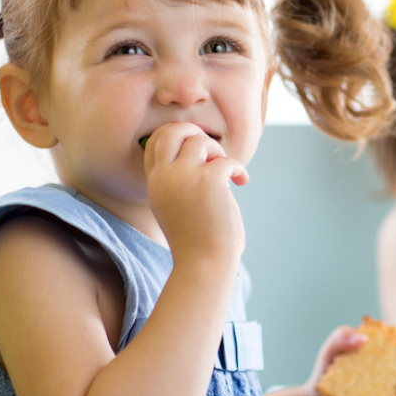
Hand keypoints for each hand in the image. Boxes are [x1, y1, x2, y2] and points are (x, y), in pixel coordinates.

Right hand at [143, 122, 249, 267]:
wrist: (203, 264)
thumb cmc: (195, 242)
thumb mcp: (175, 207)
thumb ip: (179, 182)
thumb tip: (204, 154)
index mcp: (154, 184)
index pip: (154, 142)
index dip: (176, 136)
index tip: (195, 148)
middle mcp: (164, 177)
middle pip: (171, 131)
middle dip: (193, 132)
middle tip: (211, 150)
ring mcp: (184, 177)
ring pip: (200, 141)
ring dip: (218, 151)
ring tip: (226, 171)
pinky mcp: (208, 181)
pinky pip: (226, 160)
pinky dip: (238, 169)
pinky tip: (242, 182)